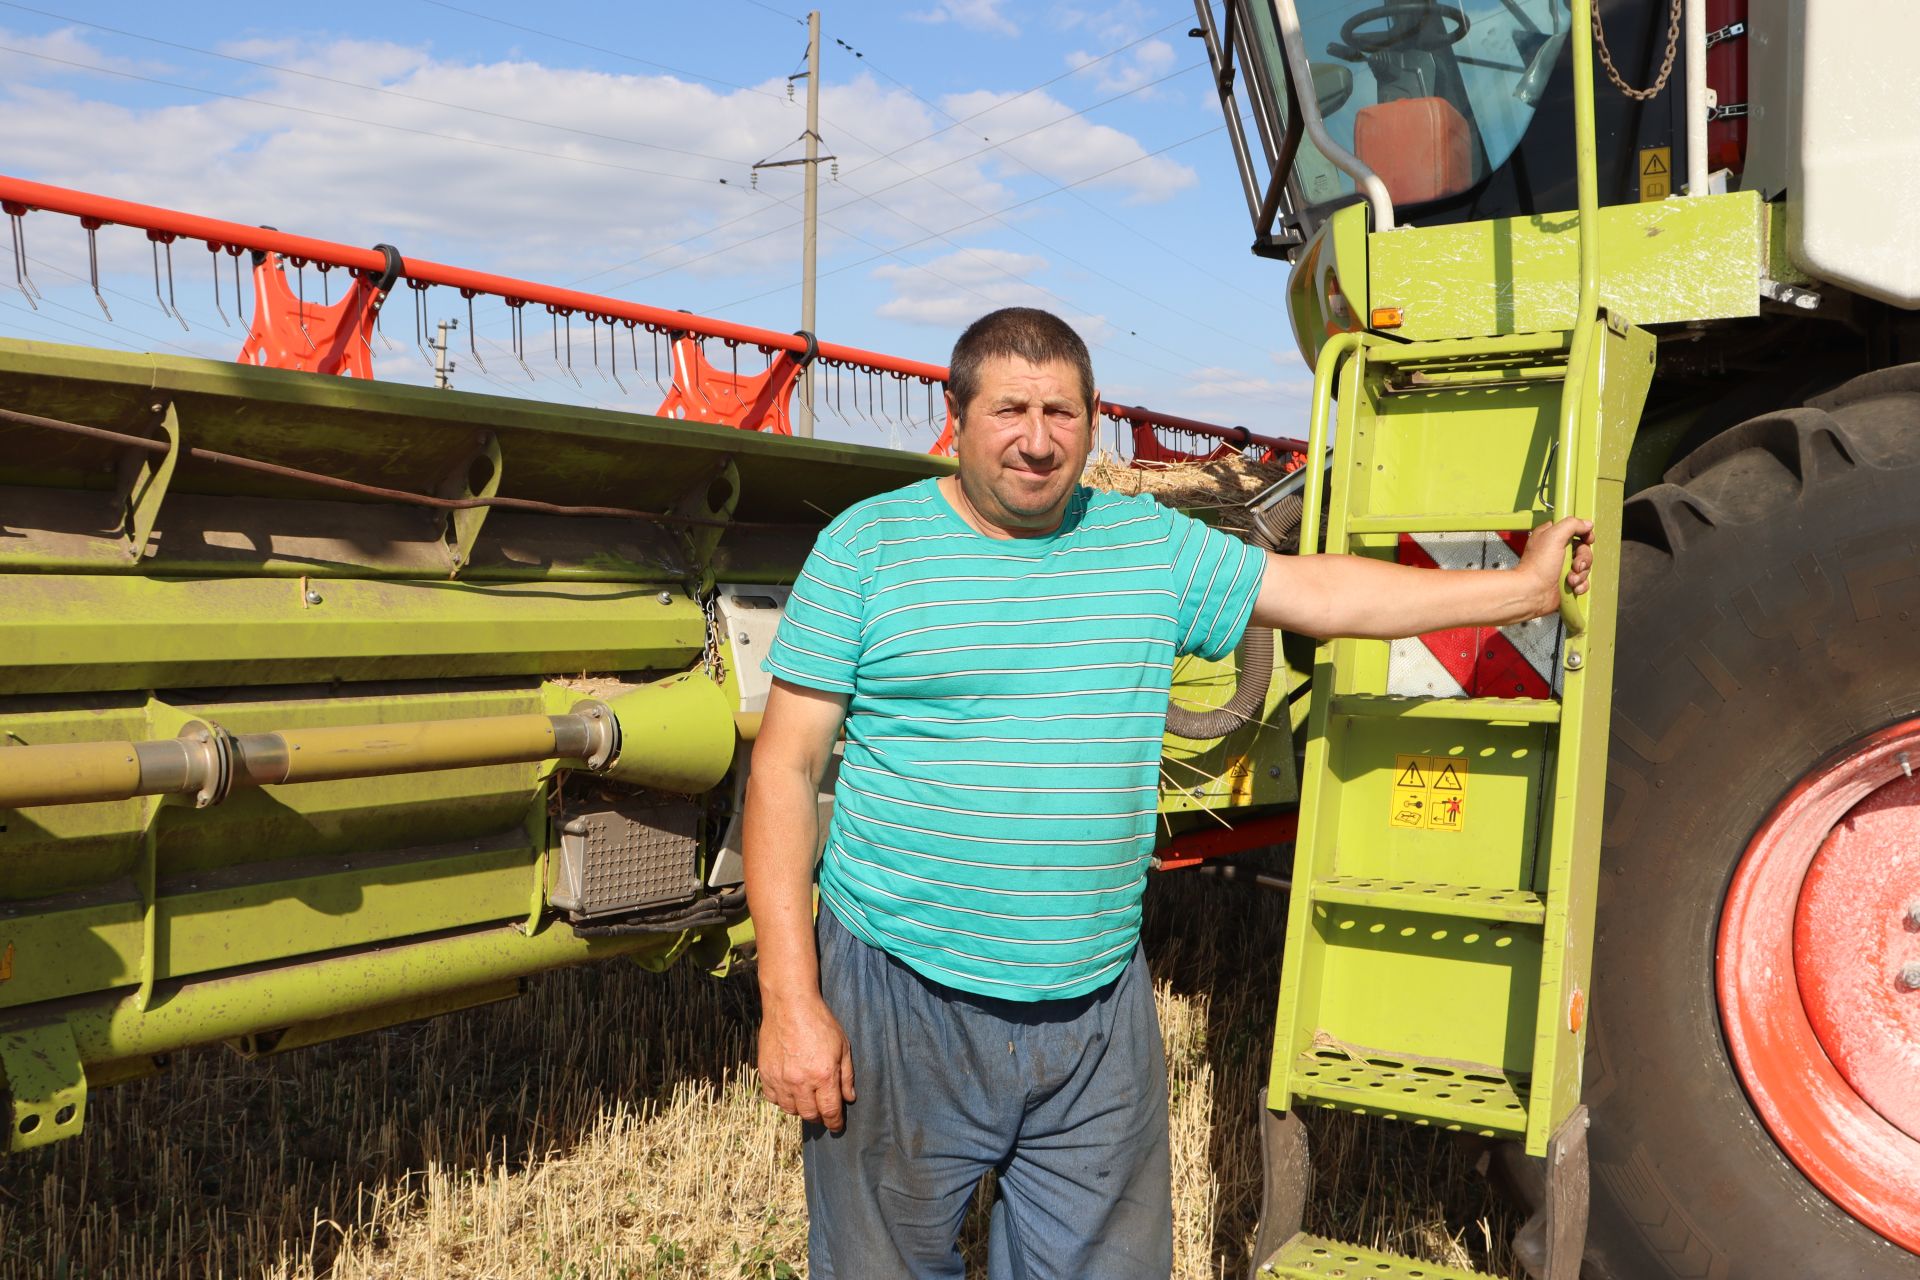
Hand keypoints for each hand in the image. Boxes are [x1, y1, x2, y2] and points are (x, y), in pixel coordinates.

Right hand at [757, 993, 855, 1131]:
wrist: (790, 1005)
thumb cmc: (820, 1022)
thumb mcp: (842, 1046)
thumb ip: (847, 1075)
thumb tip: (849, 1098)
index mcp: (823, 1075)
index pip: (829, 1111)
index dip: (835, 1123)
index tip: (837, 1126)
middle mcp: (801, 1081)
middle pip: (810, 1114)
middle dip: (819, 1117)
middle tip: (823, 1112)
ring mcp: (781, 1078)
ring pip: (790, 1109)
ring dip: (800, 1109)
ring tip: (806, 1101)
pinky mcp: (765, 1073)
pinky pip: (772, 1098)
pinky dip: (782, 1100)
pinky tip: (789, 1092)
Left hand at [1518, 517, 1593, 617]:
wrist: (1532, 592)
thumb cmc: (1537, 566)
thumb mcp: (1554, 536)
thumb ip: (1571, 525)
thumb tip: (1587, 524)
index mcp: (1551, 536)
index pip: (1574, 530)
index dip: (1584, 534)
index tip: (1587, 540)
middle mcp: (1557, 551)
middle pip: (1583, 549)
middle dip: (1583, 559)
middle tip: (1575, 565)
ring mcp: (1562, 568)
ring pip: (1585, 566)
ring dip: (1581, 574)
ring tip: (1570, 579)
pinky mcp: (1566, 582)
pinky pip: (1583, 581)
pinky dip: (1580, 585)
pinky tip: (1573, 587)